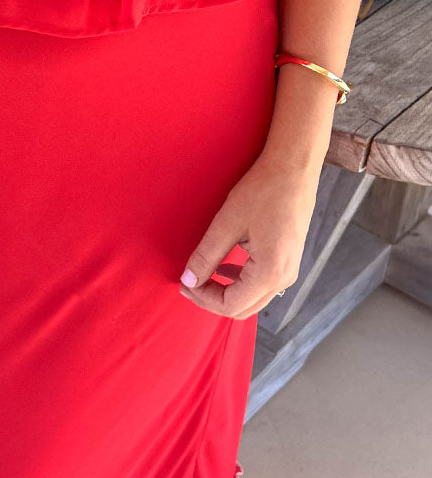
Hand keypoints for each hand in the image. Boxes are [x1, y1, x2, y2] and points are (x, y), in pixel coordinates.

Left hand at [178, 153, 320, 318]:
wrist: (294, 169)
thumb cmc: (262, 191)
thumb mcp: (227, 224)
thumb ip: (206, 256)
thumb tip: (188, 280)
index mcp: (270, 273)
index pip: (230, 305)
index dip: (202, 298)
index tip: (184, 283)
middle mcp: (283, 279)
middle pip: (242, 309)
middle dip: (211, 300)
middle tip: (188, 283)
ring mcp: (289, 271)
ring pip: (252, 300)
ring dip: (225, 293)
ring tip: (201, 277)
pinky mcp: (288, 262)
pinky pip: (261, 286)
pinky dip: (239, 284)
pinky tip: (224, 267)